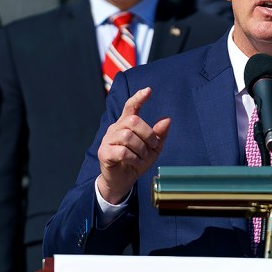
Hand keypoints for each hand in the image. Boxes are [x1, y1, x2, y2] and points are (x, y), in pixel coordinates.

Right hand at [97, 87, 170, 203]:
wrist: (123, 181)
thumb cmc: (136, 162)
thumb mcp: (153, 149)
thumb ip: (159, 135)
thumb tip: (167, 119)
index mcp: (126, 124)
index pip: (130, 106)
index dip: (138, 98)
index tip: (149, 90)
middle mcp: (115, 129)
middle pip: (133, 121)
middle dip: (148, 134)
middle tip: (152, 147)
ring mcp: (107, 140)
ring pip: (128, 136)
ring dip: (141, 149)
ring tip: (142, 158)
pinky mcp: (104, 153)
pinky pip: (122, 151)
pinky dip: (134, 158)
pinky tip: (135, 163)